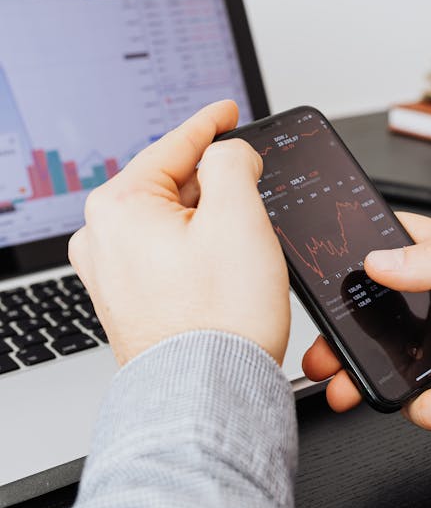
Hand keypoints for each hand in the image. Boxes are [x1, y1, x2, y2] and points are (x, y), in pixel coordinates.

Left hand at [68, 101, 289, 365]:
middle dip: (213, 177)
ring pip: (168, 219)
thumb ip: (232, 163)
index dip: (209, 123)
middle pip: (169, 183)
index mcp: (119, 207)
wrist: (208, 396)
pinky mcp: (128, 301)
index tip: (227, 111)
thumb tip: (228, 155)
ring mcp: (110, 273)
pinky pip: (163, 252)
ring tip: (244, 231)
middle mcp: (102, 238)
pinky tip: (223, 261)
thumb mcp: (239, 216)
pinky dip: (194, 246)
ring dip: (207, 216)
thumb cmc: (220, 318)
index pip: (172, 146)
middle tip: (251, 176)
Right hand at [302, 213, 430, 449]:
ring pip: (392, 363)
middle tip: (324, 346)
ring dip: (371, 376)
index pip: (399, 245)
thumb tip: (381, 260)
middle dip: (348, 331)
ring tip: (353, 387)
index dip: (361, 255)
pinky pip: (423, 405)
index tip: (329, 271)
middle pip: (382, 312)